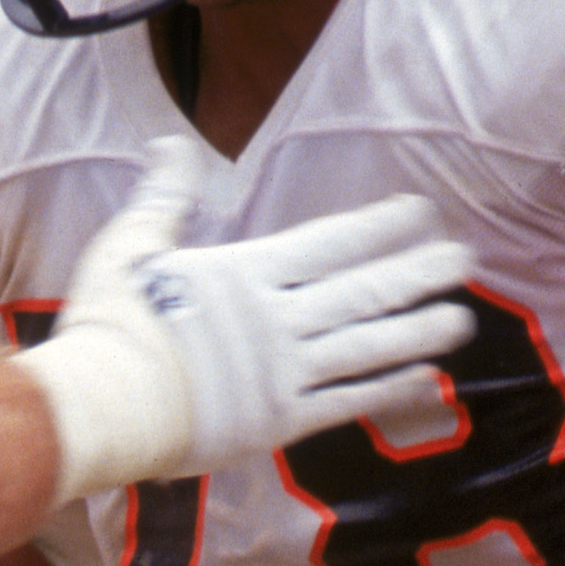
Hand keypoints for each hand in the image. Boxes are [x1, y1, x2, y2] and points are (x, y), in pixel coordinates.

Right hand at [17, 142, 475, 497]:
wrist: (99, 406)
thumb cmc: (107, 325)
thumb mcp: (130, 245)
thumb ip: (164, 197)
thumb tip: (169, 143)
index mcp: (245, 275)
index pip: (328, 243)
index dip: (378, 226)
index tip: (421, 211)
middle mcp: (276, 320)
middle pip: (361, 291)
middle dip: (417, 273)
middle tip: (464, 259)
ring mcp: (282, 372)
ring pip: (366, 346)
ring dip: (417, 330)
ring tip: (462, 319)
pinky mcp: (278, 422)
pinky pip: (347, 402)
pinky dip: (388, 389)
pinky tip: (425, 379)